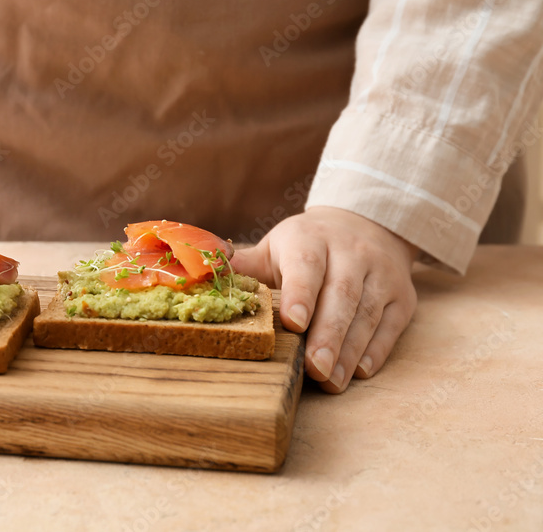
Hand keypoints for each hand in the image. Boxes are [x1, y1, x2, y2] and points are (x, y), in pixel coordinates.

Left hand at [230, 207, 418, 392]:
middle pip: (341, 295)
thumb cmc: (307, 246)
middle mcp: (351, 253)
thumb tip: (203, 275)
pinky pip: (391, 326)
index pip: (307, 266)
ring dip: (349, 350)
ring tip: (332, 380)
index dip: (301, 294)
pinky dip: (376, 351)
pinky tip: (358, 372)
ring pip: (367, 313)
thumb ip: (244, 266)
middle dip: (328, 335)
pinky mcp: (403, 296)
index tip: (293, 324)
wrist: (365, 225)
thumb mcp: (275, 246)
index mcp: (311, 240)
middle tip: (314, 368)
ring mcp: (381, 274)